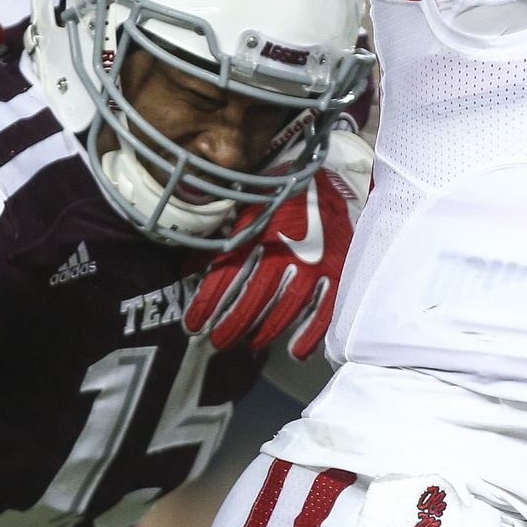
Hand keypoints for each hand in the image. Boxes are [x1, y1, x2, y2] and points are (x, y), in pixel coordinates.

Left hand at [185, 131, 370, 358]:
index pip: (226, 277)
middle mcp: (284, 253)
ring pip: (284, 311)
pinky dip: (309, 334)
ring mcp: (315, 266)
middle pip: (252, 301)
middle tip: (217, 342)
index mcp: (258, 233)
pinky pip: (324, 311)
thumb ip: (222, 241)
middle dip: (230, 326)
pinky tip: (295, 351)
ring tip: (248, 344)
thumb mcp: (246, 210)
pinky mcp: (338, 272)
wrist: (333, 176)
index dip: (206, 305)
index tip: (192, 326)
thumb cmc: (283, 196)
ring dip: (262, 333)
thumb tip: (188, 272)